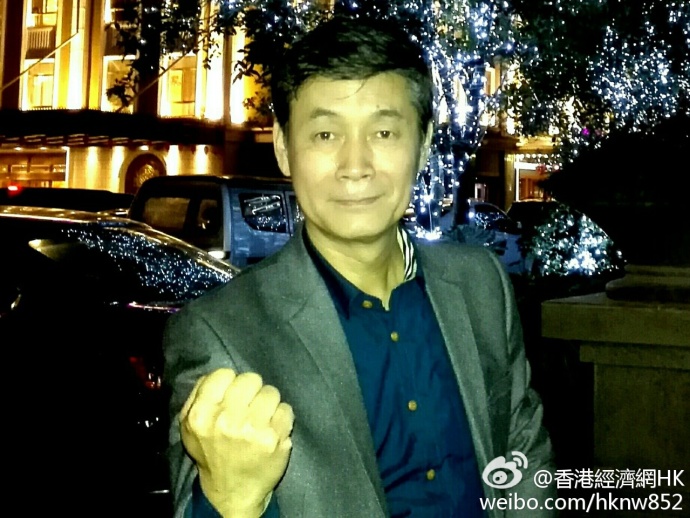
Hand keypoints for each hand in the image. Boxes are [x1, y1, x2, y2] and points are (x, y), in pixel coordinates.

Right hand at [180, 368, 293, 516]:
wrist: (231, 491)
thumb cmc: (212, 452)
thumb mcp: (190, 426)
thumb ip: (198, 396)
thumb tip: (220, 375)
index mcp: (201, 415)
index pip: (224, 373)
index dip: (231, 382)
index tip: (233, 395)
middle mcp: (226, 420)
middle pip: (251, 379)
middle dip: (252, 390)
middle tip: (249, 406)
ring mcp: (252, 430)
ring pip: (271, 392)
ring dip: (268, 403)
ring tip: (261, 418)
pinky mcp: (275, 438)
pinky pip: (286, 409)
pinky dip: (282, 417)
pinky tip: (273, 428)